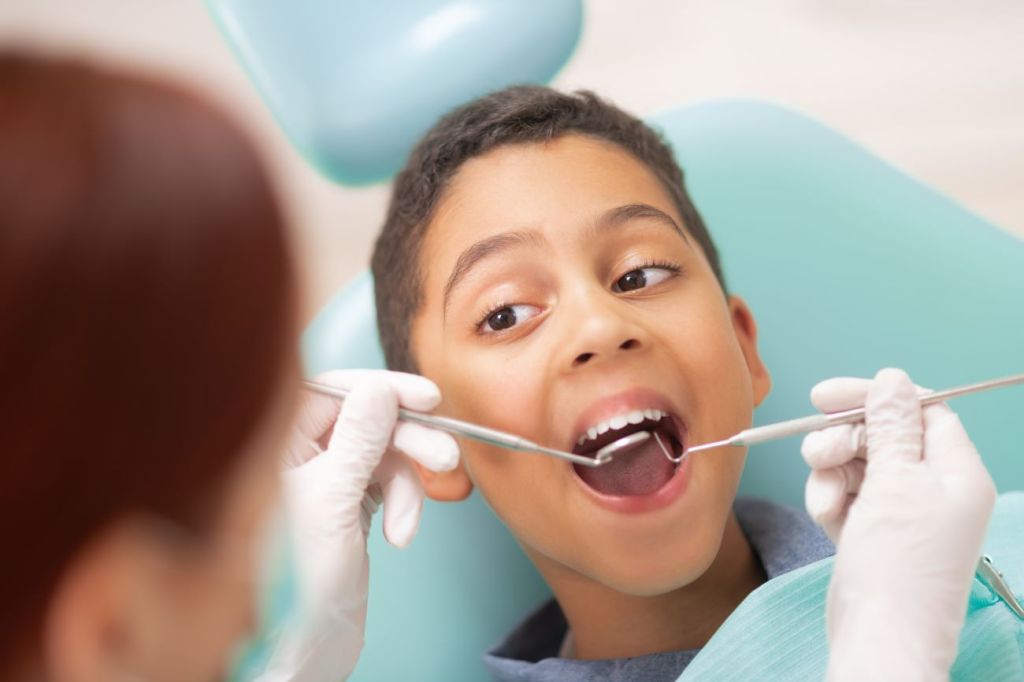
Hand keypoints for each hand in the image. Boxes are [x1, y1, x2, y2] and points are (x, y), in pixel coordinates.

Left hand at [261, 370, 457, 681]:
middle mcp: (299, 455)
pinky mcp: (348, 505)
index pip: (333, 390)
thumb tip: (380, 388)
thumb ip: (358, 439)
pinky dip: (401, 505)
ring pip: (383, 453)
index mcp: (276, 444)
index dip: (382, 389)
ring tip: (409, 523)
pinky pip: (386, 483)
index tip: (427, 397)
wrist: (302, 646)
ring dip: (407, 485)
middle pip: (366, 420)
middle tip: (446, 456)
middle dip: (408, 442)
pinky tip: (400, 535)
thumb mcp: (332, 500)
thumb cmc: (296, 579)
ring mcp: (325, 479)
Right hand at [801, 368, 995, 680]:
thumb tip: (892, 378)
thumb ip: (892, 424)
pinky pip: (845, 495)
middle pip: (884, 436)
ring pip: (857, 464)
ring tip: (825, 498)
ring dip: (831, 472)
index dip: (876, 398)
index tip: (826, 396)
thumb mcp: (896, 481)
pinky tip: (826, 517)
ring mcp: (901, 512)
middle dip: (844, 440)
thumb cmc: (898, 562)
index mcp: (958, 472)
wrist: (879, 637)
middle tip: (818, 453)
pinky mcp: (871, 531)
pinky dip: (830, 500)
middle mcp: (933, 489)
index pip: (923, 411)